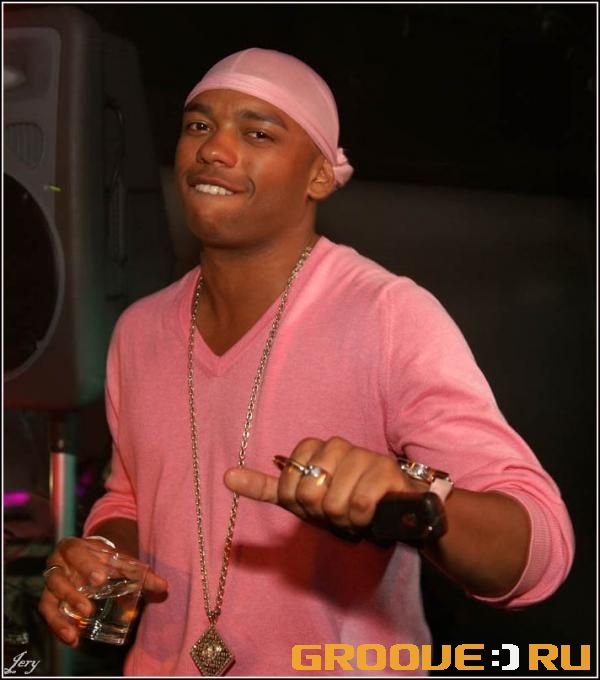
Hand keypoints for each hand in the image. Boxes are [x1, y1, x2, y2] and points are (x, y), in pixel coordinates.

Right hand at [38, 537, 168, 646]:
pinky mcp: (48, 600)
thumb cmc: (106, 560)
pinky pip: (48, 615)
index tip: (101, 579)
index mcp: (73, 547)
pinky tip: (72, 639)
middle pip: (56, 578)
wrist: (91, 559)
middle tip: (88, 610)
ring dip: (59, 618)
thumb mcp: (122, 562)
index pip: (75, 552)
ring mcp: (51, 583)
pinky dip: (57, 628)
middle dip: (71, 595)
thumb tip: (164, 587)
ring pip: (48, 600)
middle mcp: (57, 564)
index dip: (86, 565)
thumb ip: (141, 574)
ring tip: (75, 633)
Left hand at [224, 437, 424, 532]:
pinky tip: (371, 516)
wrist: (394, 514)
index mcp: (314, 449)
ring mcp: (363, 455)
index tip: (315, 505)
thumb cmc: (343, 504)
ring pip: (334, 501)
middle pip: (308, 493)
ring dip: (344, 520)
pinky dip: (362, 520)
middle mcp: (337, 446)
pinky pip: (361, 504)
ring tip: (356, 515)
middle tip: (338, 513)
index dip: (300, 503)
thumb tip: (227, 477)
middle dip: (322, 514)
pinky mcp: (387, 470)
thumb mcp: (301, 500)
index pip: (288, 480)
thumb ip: (264, 488)